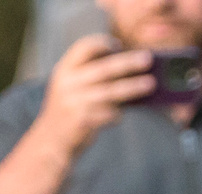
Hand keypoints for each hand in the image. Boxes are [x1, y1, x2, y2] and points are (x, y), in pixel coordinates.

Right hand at [36, 35, 154, 156]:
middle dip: (128, 62)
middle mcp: (68, 83)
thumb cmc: (69, 112)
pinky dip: (118, 113)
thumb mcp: (71, 89)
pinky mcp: (83, 120)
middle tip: (148, 59)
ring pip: (111, 92)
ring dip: (133, 87)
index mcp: (64, 70)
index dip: (102, 44)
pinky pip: (109, 114)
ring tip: (150, 84)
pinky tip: (122, 114)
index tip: (119, 45)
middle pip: (104, 69)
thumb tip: (129, 72)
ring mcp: (75, 102)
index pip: (83, 48)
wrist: (51, 141)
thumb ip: (91, 79)